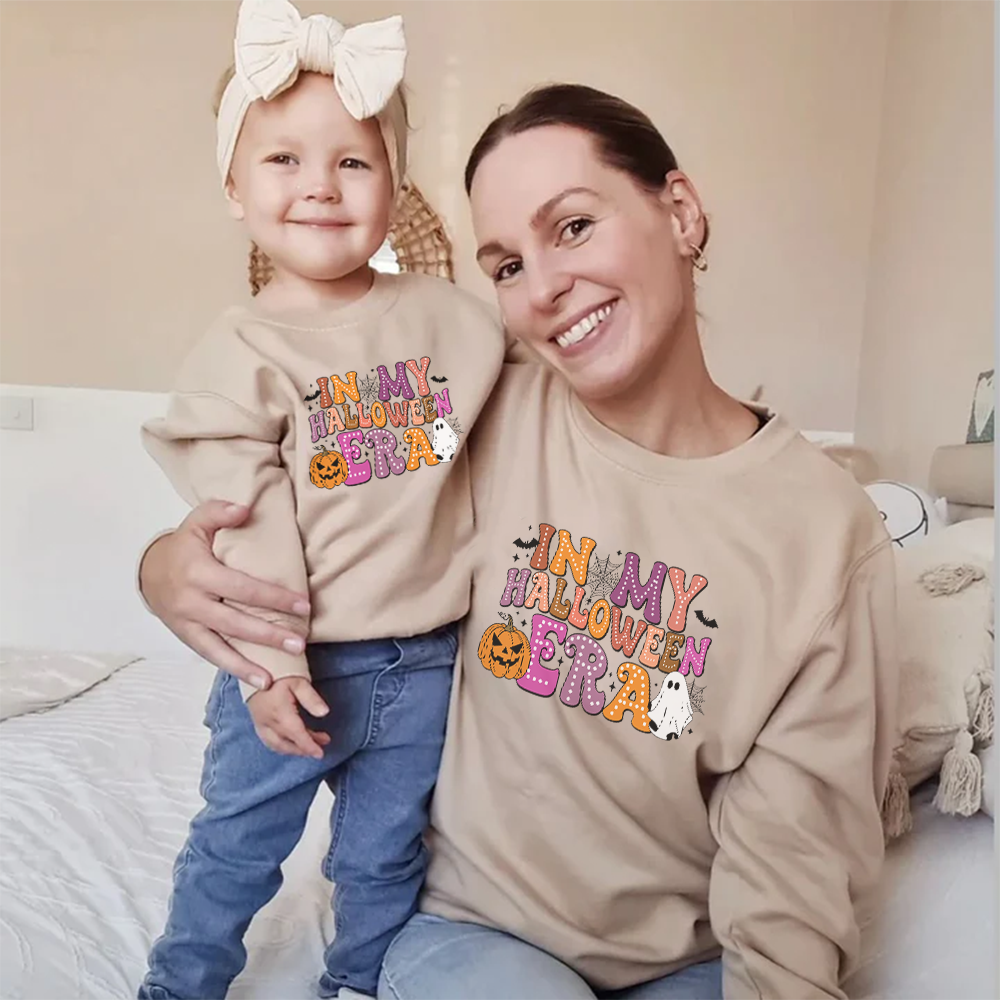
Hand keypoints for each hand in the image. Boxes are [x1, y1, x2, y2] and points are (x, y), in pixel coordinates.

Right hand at [139, 500, 310, 690]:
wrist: (147, 572)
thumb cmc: (183, 546)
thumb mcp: (196, 522)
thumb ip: (219, 512)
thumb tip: (245, 508)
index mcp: (199, 572)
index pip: (242, 588)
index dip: (273, 598)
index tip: (302, 605)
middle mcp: (192, 602)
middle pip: (235, 622)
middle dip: (268, 634)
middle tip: (299, 642)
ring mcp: (188, 624)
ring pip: (221, 647)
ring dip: (249, 663)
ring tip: (276, 677)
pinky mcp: (187, 638)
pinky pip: (212, 656)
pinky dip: (234, 668)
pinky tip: (259, 680)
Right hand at [247, 677, 331, 757]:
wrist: (252, 665)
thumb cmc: (277, 671)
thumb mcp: (299, 681)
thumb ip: (311, 699)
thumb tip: (324, 713)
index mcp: (280, 714)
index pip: (297, 736)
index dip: (309, 747)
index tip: (320, 753)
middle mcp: (267, 722)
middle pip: (287, 744)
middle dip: (304, 749)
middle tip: (321, 745)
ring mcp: (259, 723)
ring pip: (276, 745)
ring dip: (293, 748)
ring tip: (309, 743)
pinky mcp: (255, 720)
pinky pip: (267, 740)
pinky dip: (281, 745)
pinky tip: (289, 741)